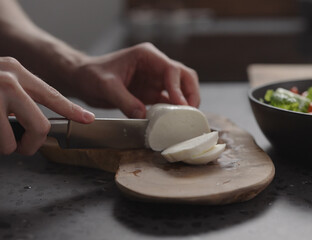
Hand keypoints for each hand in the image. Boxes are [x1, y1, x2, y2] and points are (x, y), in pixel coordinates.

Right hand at [0, 57, 94, 154]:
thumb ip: (19, 94)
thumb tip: (35, 122)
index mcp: (16, 71)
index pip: (52, 95)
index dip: (72, 110)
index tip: (89, 119)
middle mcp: (7, 81)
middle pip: (40, 126)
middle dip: (32, 144)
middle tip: (23, 146)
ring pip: (13, 142)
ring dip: (6, 146)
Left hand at [69, 43, 199, 117]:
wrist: (82, 79)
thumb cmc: (91, 75)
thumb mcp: (106, 86)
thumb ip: (125, 101)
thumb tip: (144, 117)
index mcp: (147, 56)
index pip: (172, 69)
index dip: (179, 88)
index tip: (180, 105)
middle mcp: (155, 66)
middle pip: (185, 77)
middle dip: (191, 94)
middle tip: (191, 113)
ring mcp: (155, 80)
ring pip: (181, 89)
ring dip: (186, 103)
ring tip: (185, 119)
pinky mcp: (151, 93)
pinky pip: (169, 101)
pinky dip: (173, 111)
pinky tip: (173, 122)